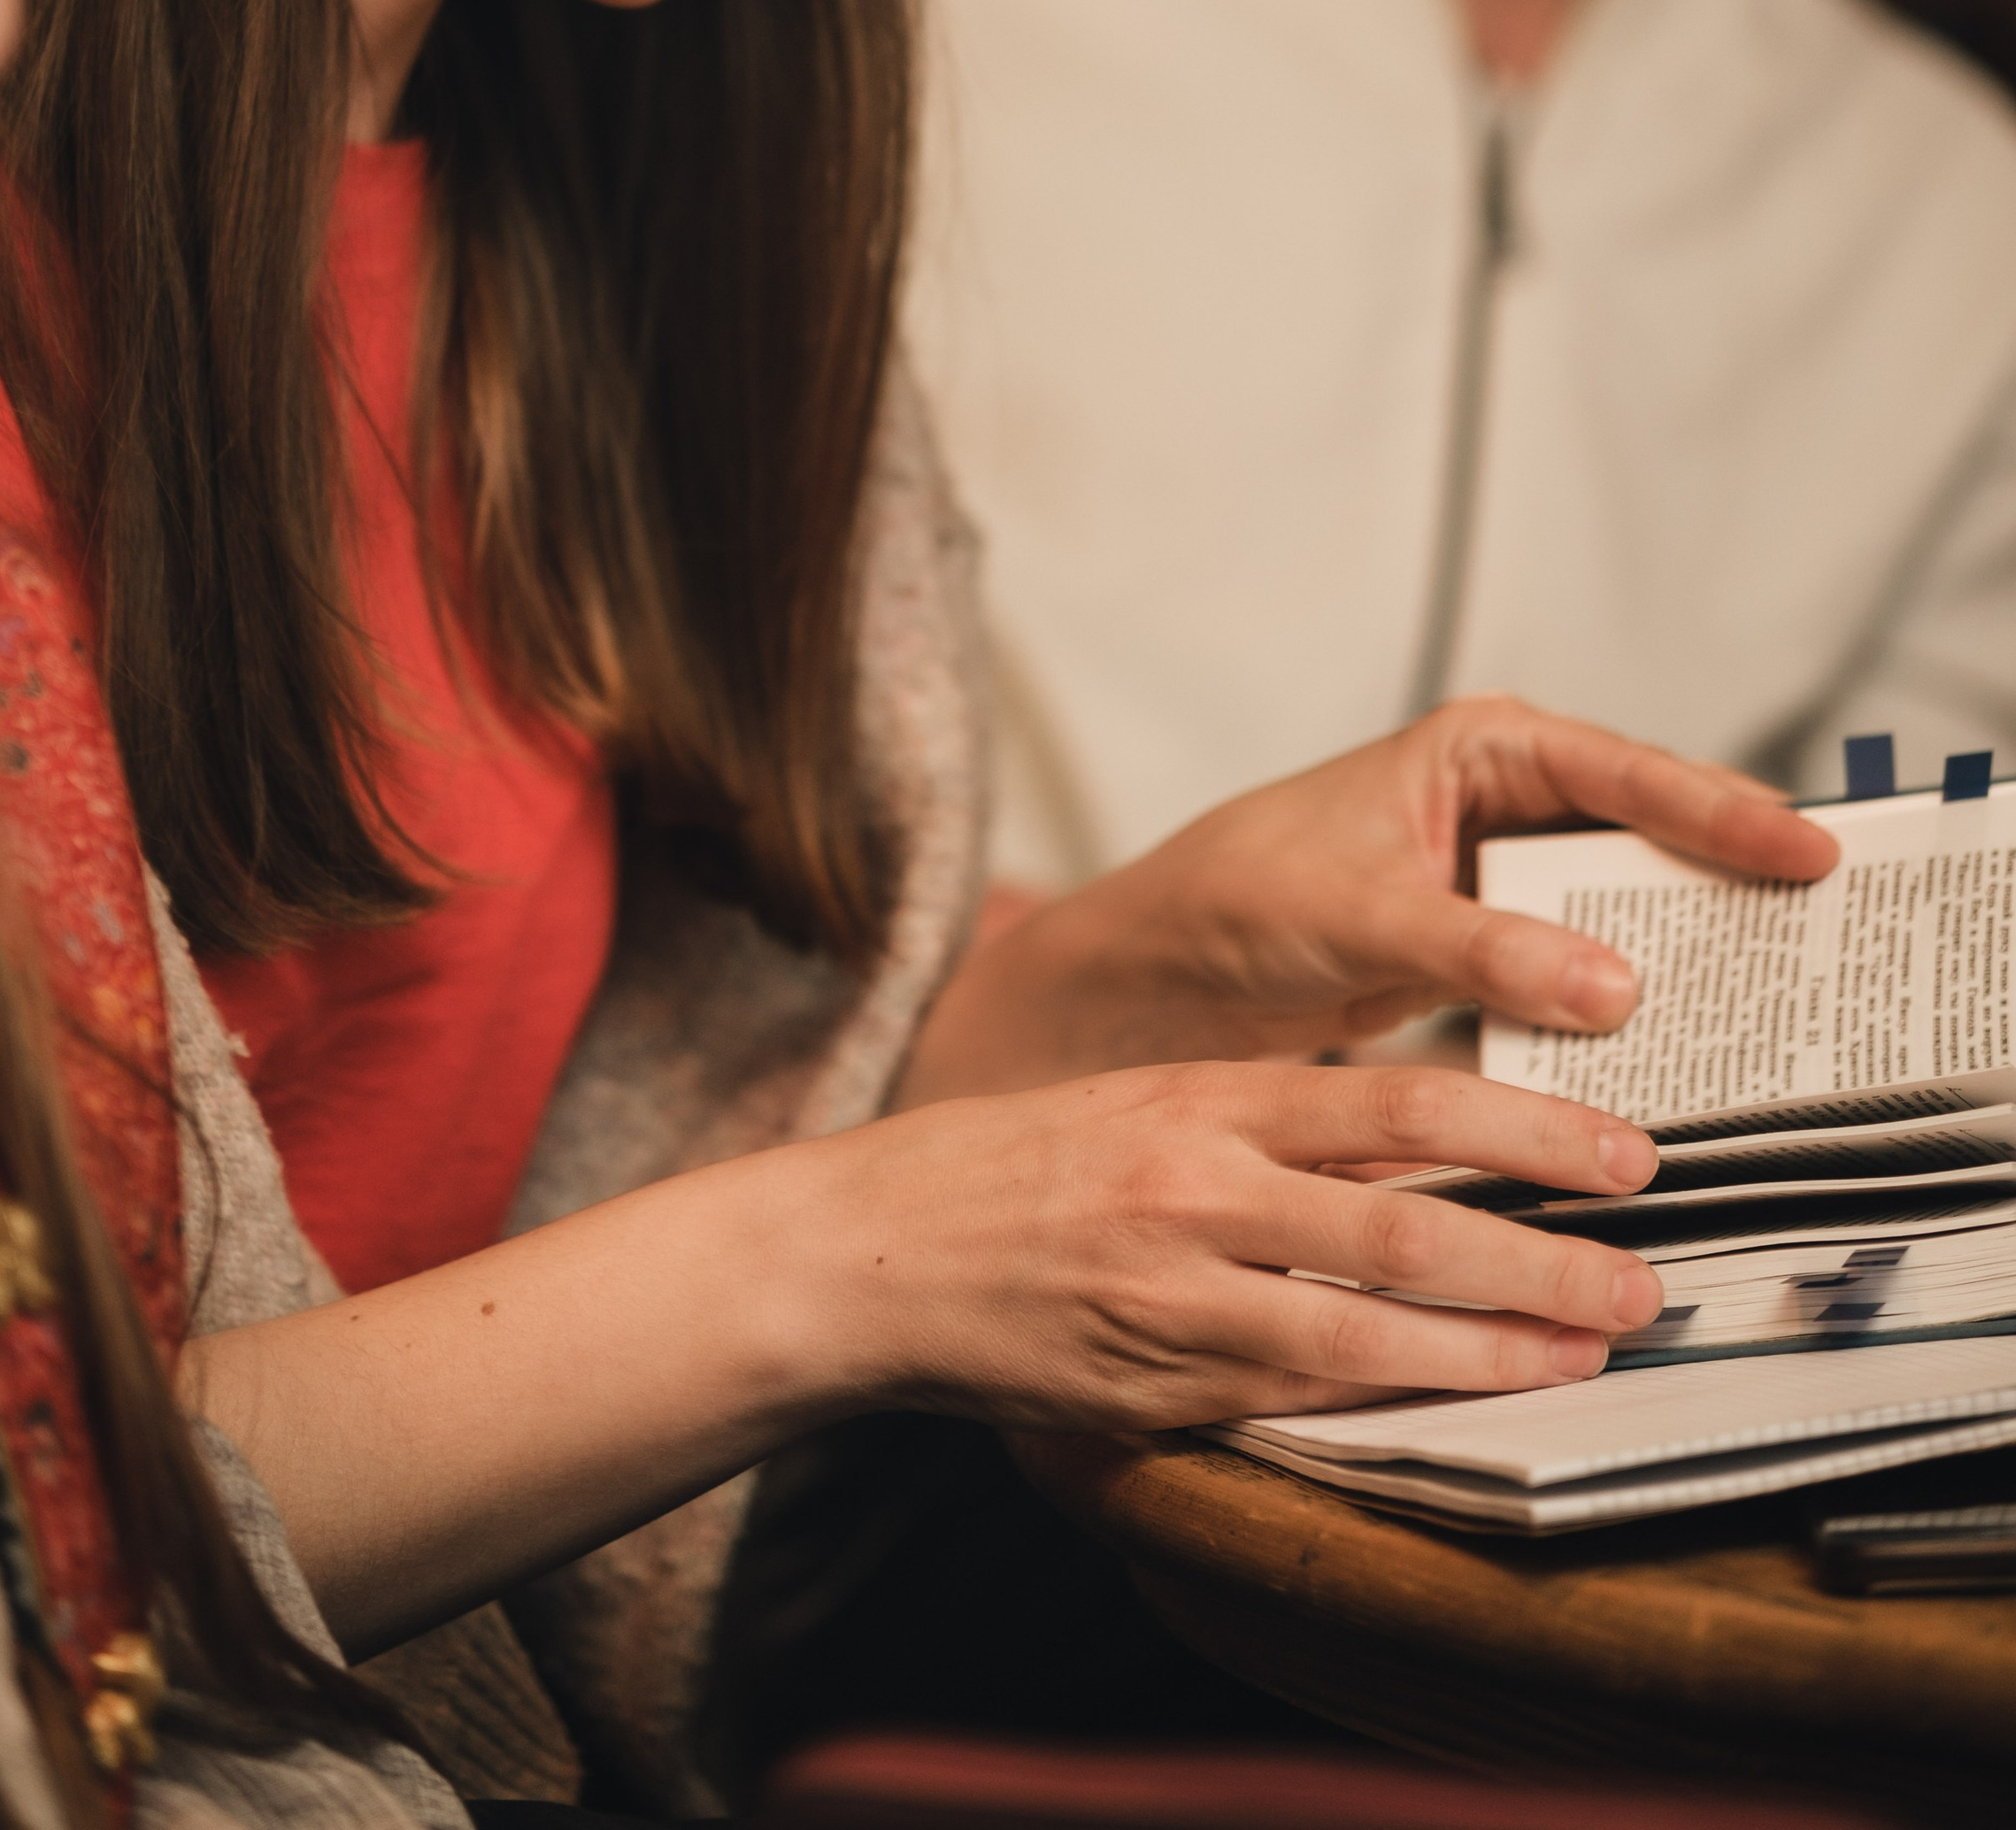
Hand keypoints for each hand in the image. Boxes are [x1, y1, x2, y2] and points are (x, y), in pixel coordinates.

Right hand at [190, 1054, 1665, 1648]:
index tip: (1614, 1141)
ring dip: (1497, 1338)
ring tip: (1595, 1342)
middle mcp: (1196, 1182)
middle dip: (1541, 1241)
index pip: (1387, 1098)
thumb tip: (1395, 1139)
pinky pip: (1292, 1394)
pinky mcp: (1148, 1378)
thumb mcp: (1130, 1100)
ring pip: (1367, 1318)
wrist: (854, 1251)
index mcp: (1196, 1094)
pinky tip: (1465, 1404)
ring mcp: (1173, 1288)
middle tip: (1644, 1261)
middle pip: (1404, 1212)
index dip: (1514, 1119)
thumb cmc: (1000, 1169)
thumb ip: (1250, 1116)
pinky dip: (1391, 1400)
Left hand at [904, 693, 1838, 1098]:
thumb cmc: (1236, 899)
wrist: (1165, 973)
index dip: (1725, 809)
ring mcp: (1512, 888)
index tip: (1808, 852)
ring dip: (1693, 959)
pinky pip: (1591, 983)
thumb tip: (1611, 982)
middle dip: (1734, 884)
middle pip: (1652, 839)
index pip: (1626, 770)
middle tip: (1828, 937)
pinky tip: (1682, 1065)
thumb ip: (1481, 946)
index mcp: (1481, 752)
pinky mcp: (1502, 963)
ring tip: (1782, 1008)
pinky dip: (1632, 1020)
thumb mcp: (1357, 913)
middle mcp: (1509, 808)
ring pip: (1632, 914)